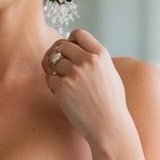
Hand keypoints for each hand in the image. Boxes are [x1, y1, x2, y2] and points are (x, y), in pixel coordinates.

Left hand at [42, 29, 129, 146]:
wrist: (109, 126)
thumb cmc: (110, 102)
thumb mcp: (110, 73)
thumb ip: (95, 59)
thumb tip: (77, 48)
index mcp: (101, 54)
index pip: (78, 33)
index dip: (70, 40)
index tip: (70, 51)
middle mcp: (87, 60)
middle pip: (61, 45)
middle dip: (58, 55)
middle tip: (58, 67)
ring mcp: (74, 73)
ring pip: (53, 62)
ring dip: (54, 72)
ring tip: (64, 84)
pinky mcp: (62, 87)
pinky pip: (49, 78)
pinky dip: (53, 86)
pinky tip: (63, 95)